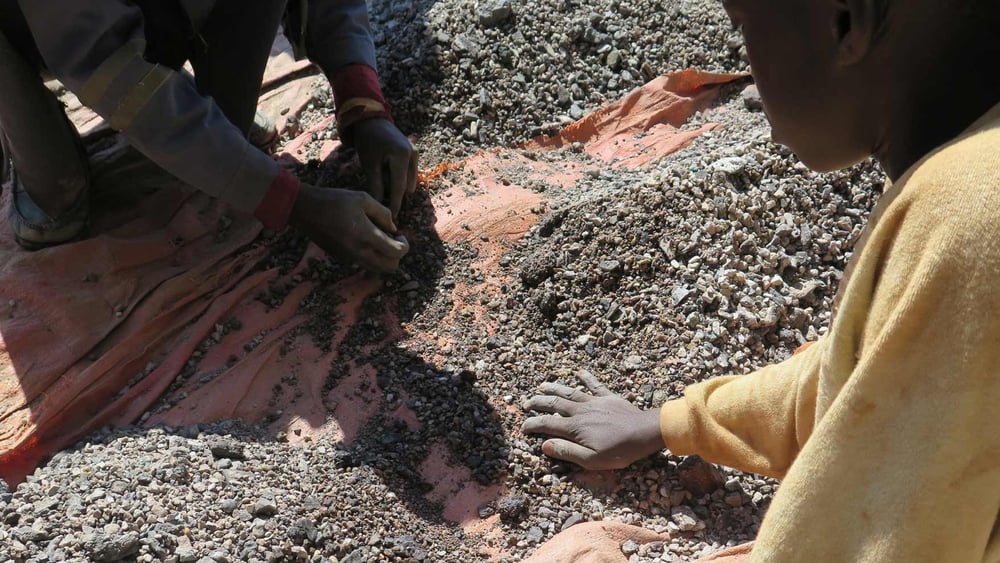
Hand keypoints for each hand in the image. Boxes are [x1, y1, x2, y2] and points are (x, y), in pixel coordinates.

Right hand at [290, 183, 408, 272]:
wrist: (305, 210)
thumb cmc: (334, 200)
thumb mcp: (363, 198)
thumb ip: (383, 213)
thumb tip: (393, 228)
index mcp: (366, 236)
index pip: (397, 253)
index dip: (404, 245)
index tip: (399, 234)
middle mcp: (359, 252)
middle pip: (390, 267)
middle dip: (397, 256)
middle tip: (392, 239)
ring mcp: (349, 258)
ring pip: (377, 269)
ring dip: (384, 258)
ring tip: (379, 239)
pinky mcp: (342, 258)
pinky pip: (364, 263)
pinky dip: (371, 256)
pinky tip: (364, 239)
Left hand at [351, 118, 417, 220]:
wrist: (372, 121)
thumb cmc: (368, 142)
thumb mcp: (369, 164)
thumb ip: (376, 185)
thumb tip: (380, 206)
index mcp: (401, 156)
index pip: (399, 187)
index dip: (395, 204)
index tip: (392, 220)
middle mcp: (413, 155)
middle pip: (405, 185)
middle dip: (396, 197)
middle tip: (386, 209)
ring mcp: (415, 154)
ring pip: (408, 181)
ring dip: (397, 188)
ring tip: (384, 190)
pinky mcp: (414, 155)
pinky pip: (409, 174)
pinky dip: (400, 180)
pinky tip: (388, 179)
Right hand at [522, 371, 663, 469]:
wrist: (645, 432)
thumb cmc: (619, 450)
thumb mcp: (591, 460)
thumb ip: (567, 452)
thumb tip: (544, 445)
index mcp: (574, 428)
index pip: (547, 424)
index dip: (533, 425)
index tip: (523, 426)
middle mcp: (580, 411)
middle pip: (554, 404)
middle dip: (538, 403)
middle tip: (526, 403)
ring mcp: (594, 402)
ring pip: (569, 392)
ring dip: (554, 388)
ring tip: (542, 385)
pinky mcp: (608, 397)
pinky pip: (594, 385)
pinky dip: (586, 378)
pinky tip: (579, 372)